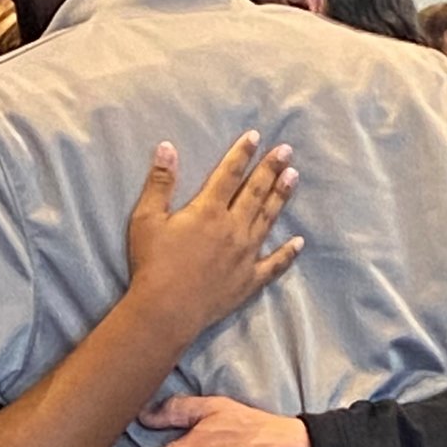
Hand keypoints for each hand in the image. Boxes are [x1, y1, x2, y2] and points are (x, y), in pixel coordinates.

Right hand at [128, 133, 301, 345]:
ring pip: (268, 219)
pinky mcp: (249, 280)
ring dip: (281, 197)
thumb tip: (167, 147)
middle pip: (255, 192)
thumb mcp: (146, 219)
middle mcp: (233, 228)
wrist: (166, 310)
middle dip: (270, 168)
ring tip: (293, 177)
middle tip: (286, 150)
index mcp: (208, 211)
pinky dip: (288, 253)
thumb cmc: (152, 264)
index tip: (255, 136)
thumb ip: (160, 182)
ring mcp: (245, 254)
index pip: (229, 174)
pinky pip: (274, 264)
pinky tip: (299, 242)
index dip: (242, 153)